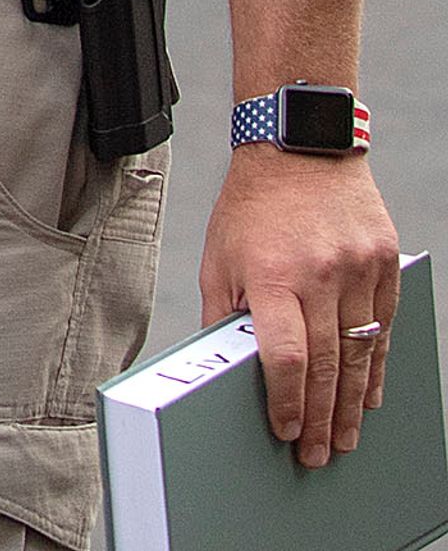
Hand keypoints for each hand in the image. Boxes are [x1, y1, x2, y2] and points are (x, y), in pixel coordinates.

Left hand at [203, 147, 402, 465]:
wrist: (301, 148)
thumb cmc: (251, 207)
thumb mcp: (218, 257)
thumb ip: (222, 313)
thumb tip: (223, 366)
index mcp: (271, 276)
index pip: (285, 356)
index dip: (286, 401)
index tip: (283, 431)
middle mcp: (320, 276)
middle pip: (326, 365)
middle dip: (321, 418)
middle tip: (317, 455)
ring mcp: (358, 270)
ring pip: (361, 353)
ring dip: (352, 404)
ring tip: (344, 438)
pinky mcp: (384, 265)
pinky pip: (384, 328)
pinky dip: (376, 366)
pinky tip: (369, 395)